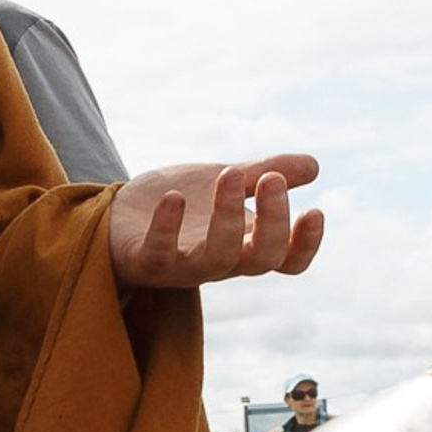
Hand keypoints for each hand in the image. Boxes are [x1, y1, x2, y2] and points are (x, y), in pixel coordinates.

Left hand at [109, 155, 322, 290]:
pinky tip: (174, 197)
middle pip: (260, 259)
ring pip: (217, 259)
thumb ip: (261, 175)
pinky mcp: (145, 262)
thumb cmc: (179, 206)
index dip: (305, 244)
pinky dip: (168, 227)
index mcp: (245, 244)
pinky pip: (160, 254)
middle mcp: (220, 262)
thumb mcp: (223, 182)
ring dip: (227, 218)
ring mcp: (183, 266)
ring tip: (228, 173)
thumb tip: (314, 166)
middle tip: (270, 178)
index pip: (287, 261)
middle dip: (272, 221)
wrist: (117, 216)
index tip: (315, 211)